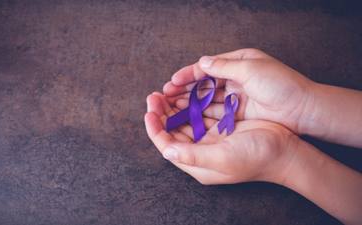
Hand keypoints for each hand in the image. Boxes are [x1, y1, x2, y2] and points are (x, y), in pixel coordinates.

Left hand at [144, 92, 298, 184]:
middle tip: (154, 95)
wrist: (285, 152)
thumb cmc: (255, 158)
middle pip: (173, 130)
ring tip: (166, 91)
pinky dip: (192, 103)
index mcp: (197, 163)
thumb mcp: (222, 159)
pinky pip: (200, 113)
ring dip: (174, 106)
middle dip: (162, 113)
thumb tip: (165, 150)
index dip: (155, 128)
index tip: (149, 111)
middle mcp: (201, 151)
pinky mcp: (222, 126)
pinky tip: (186, 92)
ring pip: (185, 120)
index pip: (167, 145)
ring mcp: (211, 138)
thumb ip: (193, 156)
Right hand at [163, 48, 314, 133]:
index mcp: (239, 62)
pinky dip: (202, 113)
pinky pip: (216, 112)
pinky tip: (188, 117)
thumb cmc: (280, 84)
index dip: (188, 74)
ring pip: (207, 99)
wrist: (302, 109)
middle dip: (184, 90)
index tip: (171, 82)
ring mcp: (236, 96)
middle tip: (165, 96)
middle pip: (204, 84)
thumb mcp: (251, 69)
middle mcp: (235, 78)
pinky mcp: (239, 112)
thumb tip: (201, 62)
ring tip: (171, 108)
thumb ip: (224, 66)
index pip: (207, 67)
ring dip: (190, 102)